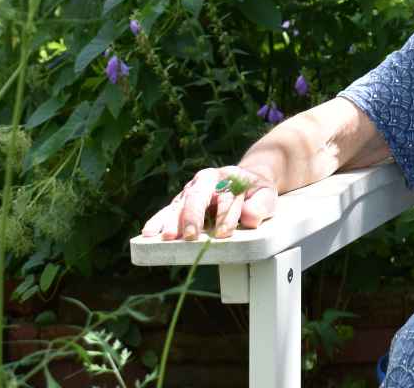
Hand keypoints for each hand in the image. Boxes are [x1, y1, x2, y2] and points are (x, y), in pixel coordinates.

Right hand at [140, 165, 277, 240]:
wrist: (244, 182)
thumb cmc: (254, 191)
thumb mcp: (265, 194)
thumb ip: (261, 205)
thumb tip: (249, 218)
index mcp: (224, 176)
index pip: (224, 197)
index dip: (224, 216)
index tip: (224, 234)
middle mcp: (203, 182)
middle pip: (196, 198)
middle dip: (192, 217)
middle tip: (189, 236)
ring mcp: (190, 193)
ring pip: (178, 205)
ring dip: (171, 222)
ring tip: (163, 236)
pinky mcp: (181, 204)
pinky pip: (167, 212)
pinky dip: (158, 222)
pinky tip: (148, 233)